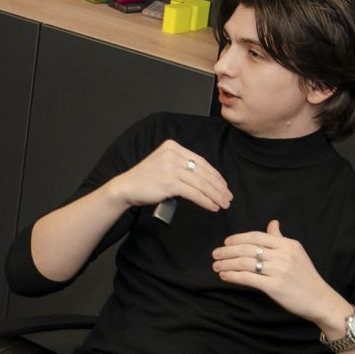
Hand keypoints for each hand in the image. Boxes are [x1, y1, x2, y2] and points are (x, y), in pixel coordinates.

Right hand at [105, 138, 234, 214]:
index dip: (216, 175)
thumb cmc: (146, 179)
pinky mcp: (169, 182)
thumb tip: (208, 181)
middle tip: (228, 197)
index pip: (201, 161)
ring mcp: (170, 167)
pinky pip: (194, 193)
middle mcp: (172, 154)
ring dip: (215, 196)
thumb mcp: (164, 164)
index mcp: (173, 147)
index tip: (224, 186)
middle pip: (203, 172)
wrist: (127, 187)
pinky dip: (206, 201)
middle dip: (219, 187)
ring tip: (223, 204)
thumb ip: (182, 167)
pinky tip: (213, 207)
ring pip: (201, 183)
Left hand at [213, 221, 344, 331]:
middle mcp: (283, 255)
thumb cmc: (306, 277)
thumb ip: (280, 238)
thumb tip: (273, 223)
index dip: (237, 238)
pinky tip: (225, 275)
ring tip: (216, 266)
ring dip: (226, 263)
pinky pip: (247, 278)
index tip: (226, 243)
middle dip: (227, 251)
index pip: (256, 236)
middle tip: (215, 254)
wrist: (320, 300)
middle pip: (247, 248)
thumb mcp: (296, 253)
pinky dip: (232, 275)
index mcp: (288, 245)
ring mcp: (279, 270)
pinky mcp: (275, 286)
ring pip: (245, 262)